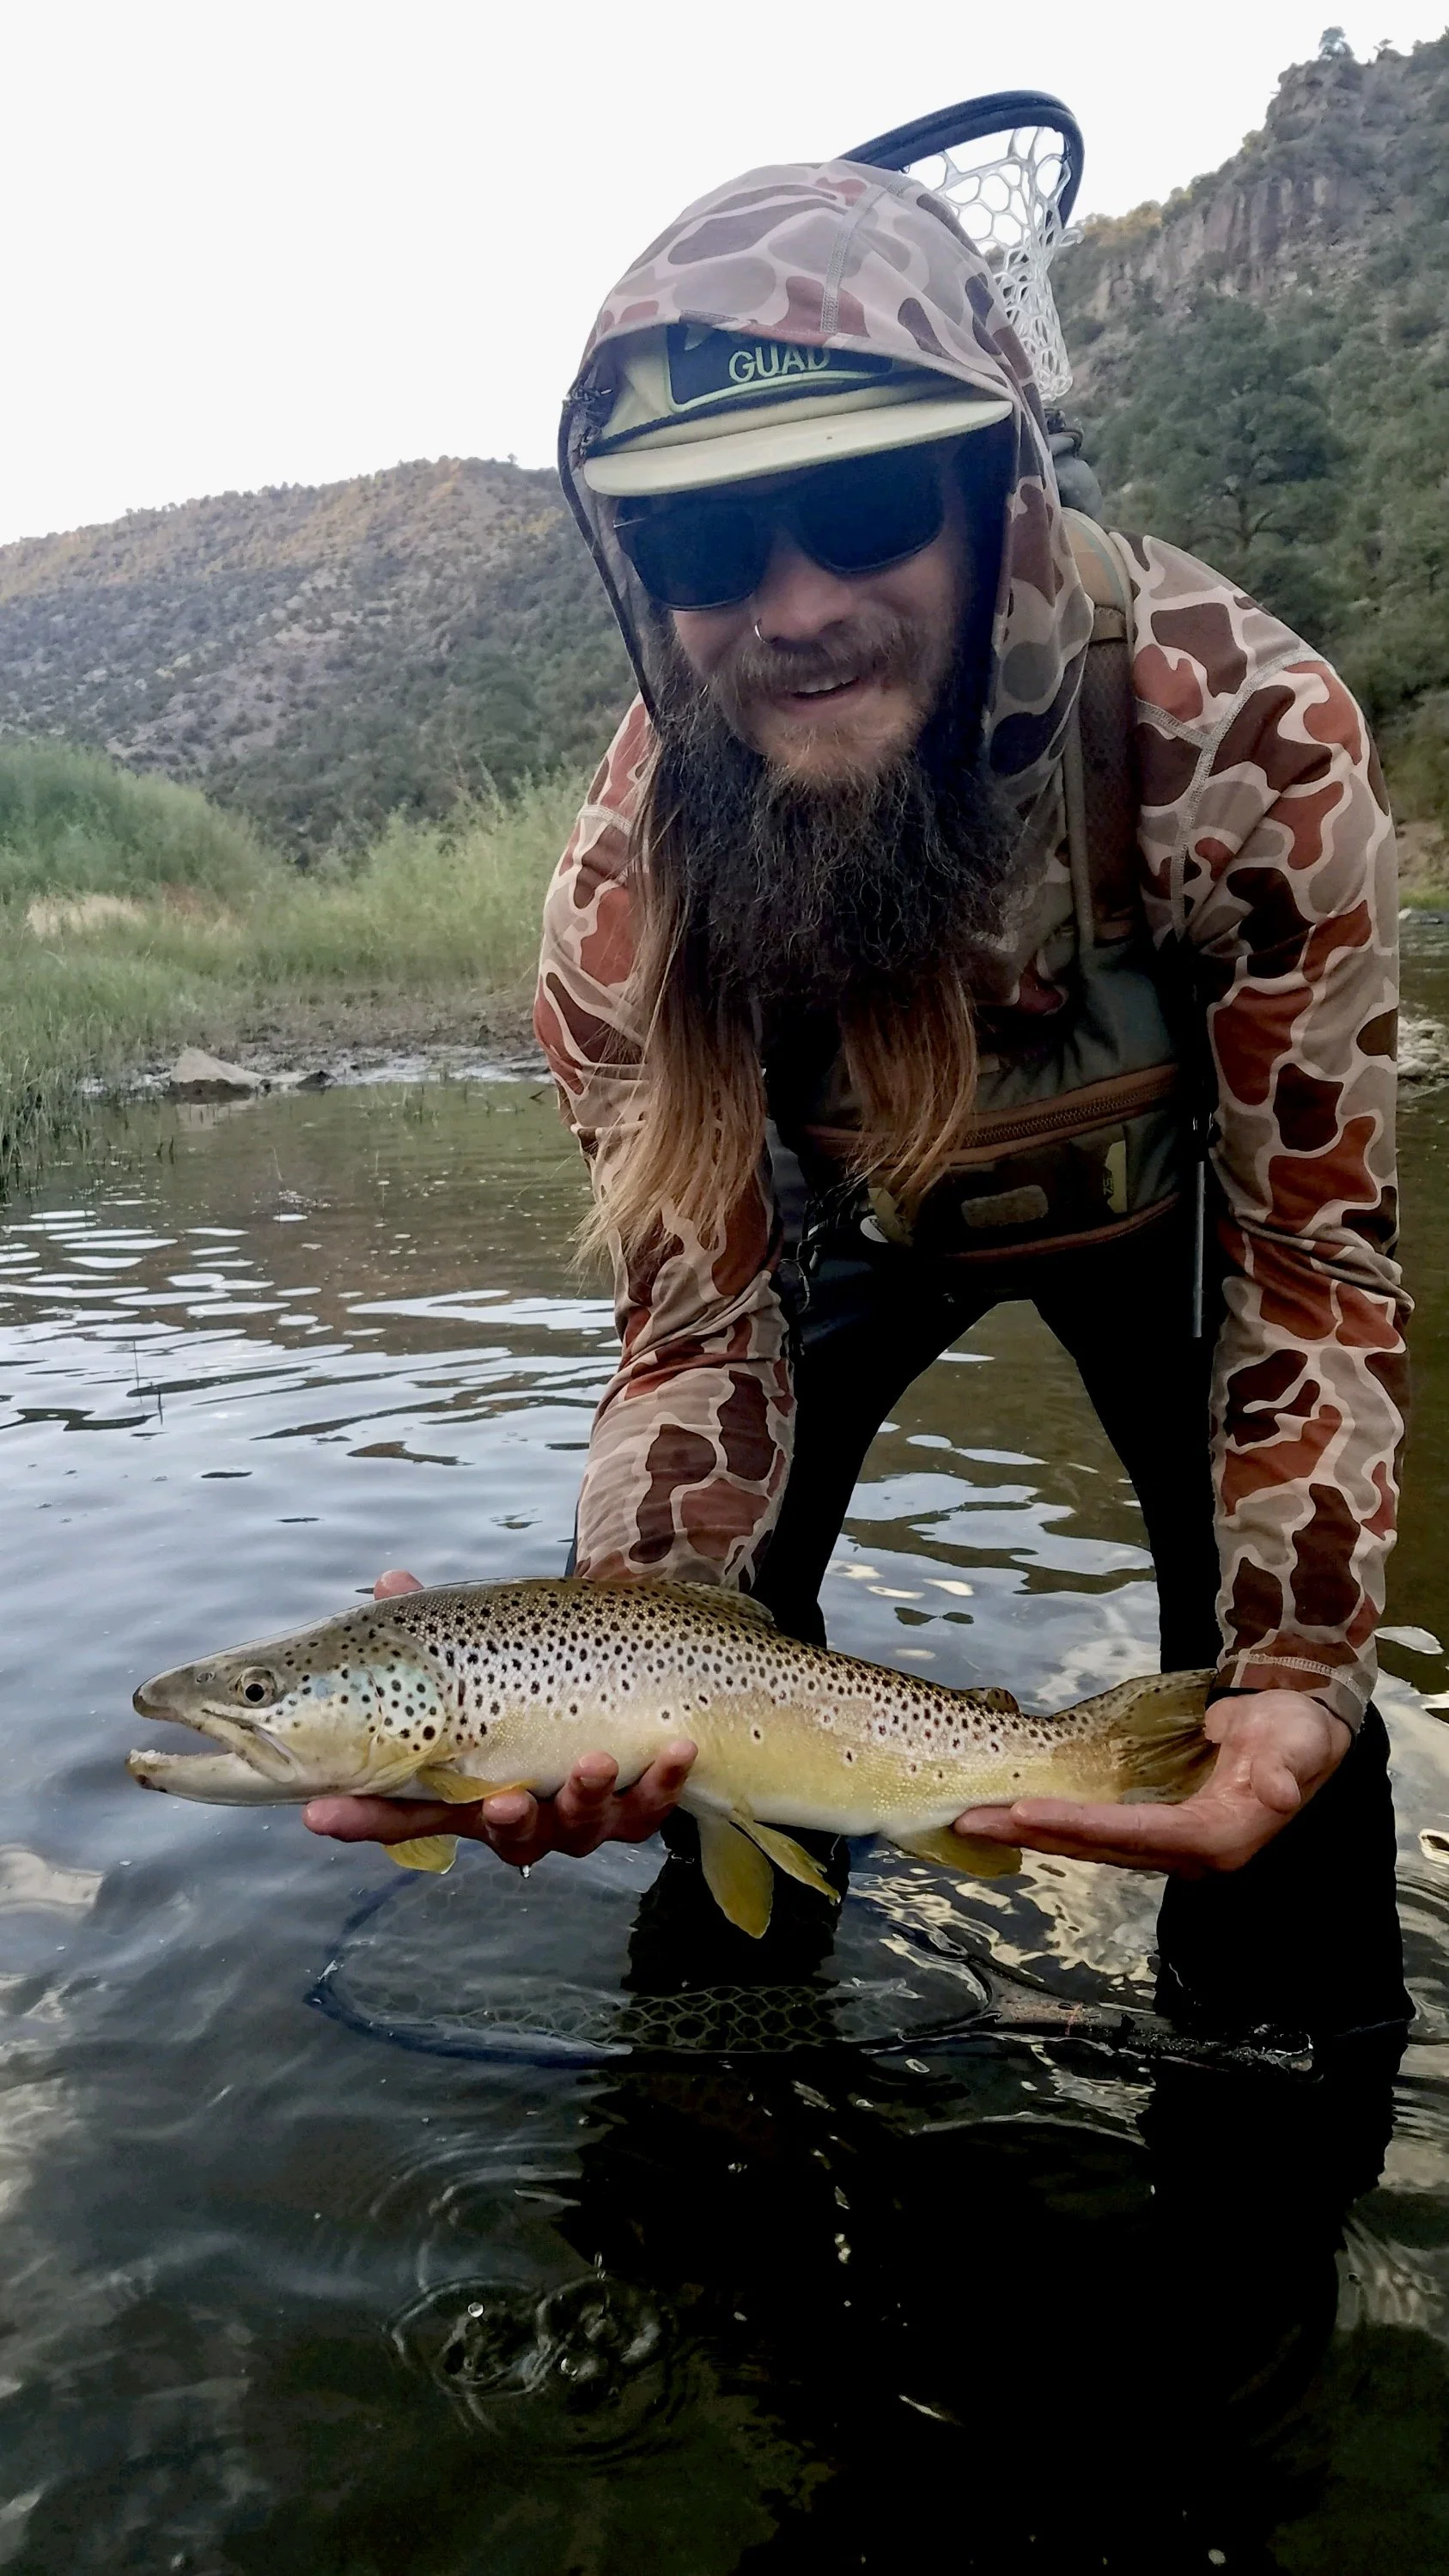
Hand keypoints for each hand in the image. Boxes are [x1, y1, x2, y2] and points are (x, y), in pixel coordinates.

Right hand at [302, 1569, 696, 1867]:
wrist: (627, 1679)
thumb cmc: (534, 1672)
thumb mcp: (483, 1649)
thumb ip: (438, 1623)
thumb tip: (390, 1581)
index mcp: (464, 1785)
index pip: (402, 1809)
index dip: (361, 1817)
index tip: (319, 1814)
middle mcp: (517, 1812)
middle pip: (498, 1833)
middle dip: (503, 1821)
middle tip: (505, 1802)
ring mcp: (576, 1816)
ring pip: (579, 1827)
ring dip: (587, 1796)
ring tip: (596, 1762)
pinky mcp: (635, 1808)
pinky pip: (651, 1808)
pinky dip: (665, 1781)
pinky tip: (678, 1749)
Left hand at [952, 1689, 1351, 1878]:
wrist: (1299, 1733)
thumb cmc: (1295, 1733)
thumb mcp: (1298, 1742)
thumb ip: (1285, 1766)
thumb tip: (1277, 1790)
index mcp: (1218, 1836)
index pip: (1136, 1833)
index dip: (1081, 1825)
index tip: (1027, 1811)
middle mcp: (1186, 1852)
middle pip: (1098, 1847)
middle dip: (1032, 1834)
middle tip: (970, 1820)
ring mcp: (1167, 1843)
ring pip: (1088, 1843)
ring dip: (1031, 1833)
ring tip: (972, 1820)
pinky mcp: (1155, 1828)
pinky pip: (1095, 1832)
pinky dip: (1051, 1825)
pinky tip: (1012, 1817)